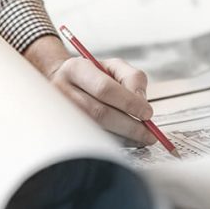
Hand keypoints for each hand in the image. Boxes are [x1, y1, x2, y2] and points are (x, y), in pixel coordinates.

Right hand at [23, 35, 156, 145]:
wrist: (66, 83)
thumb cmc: (94, 75)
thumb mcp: (114, 66)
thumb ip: (133, 78)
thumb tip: (141, 101)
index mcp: (76, 69)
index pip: (104, 89)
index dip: (129, 103)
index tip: (147, 113)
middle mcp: (63, 90)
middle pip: (100, 113)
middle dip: (129, 126)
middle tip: (149, 133)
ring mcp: (61, 112)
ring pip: (95, 130)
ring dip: (123, 137)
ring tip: (142, 138)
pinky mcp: (63, 128)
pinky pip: (91, 140)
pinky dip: (114, 142)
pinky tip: (127, 140)